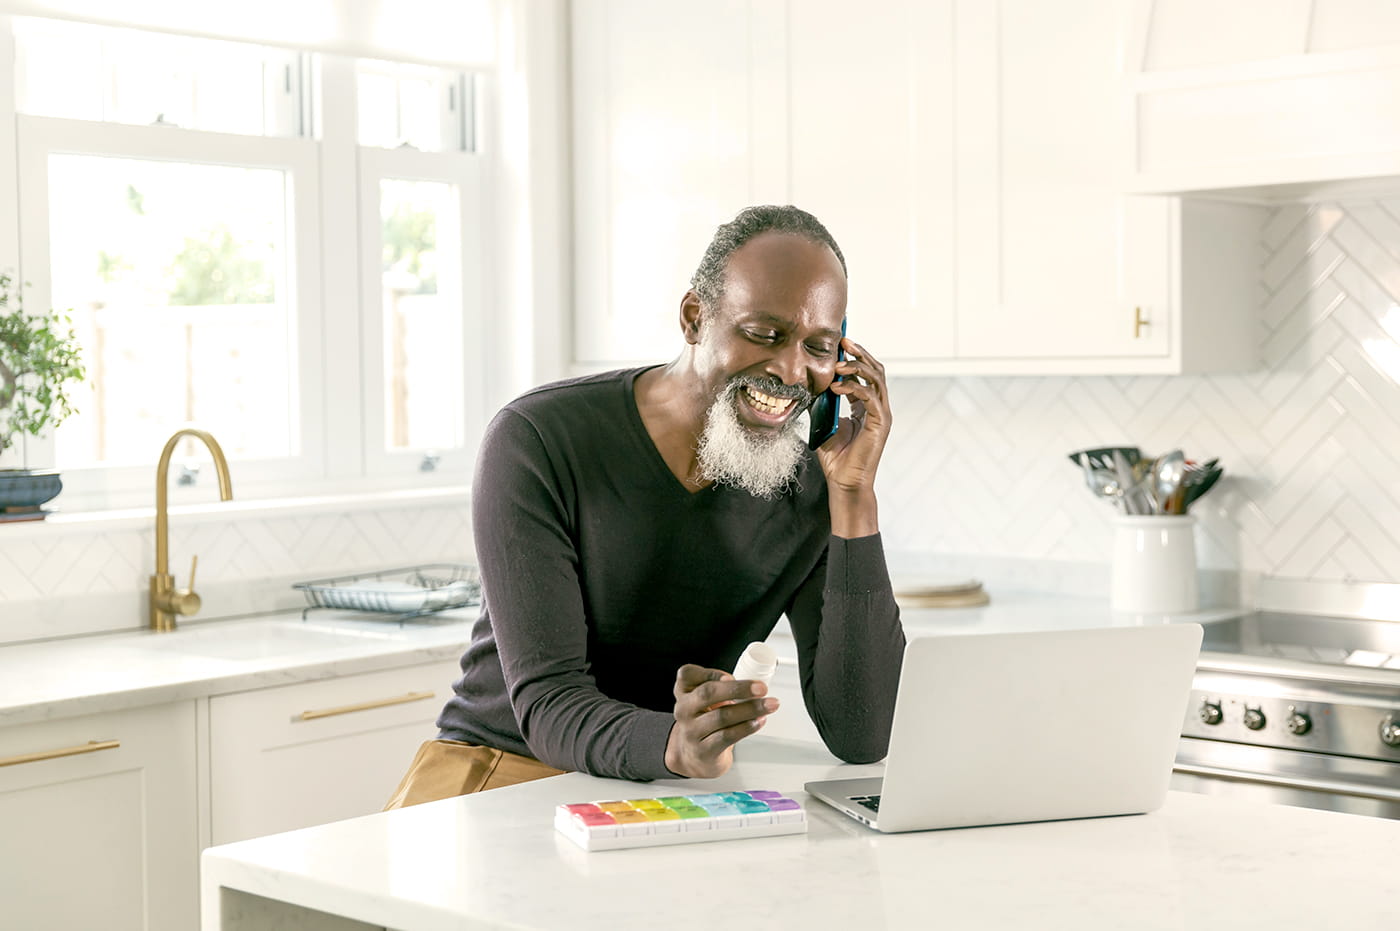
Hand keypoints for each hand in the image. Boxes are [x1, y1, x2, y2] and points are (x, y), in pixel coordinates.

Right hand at [664, 664, 778, 777]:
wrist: (696, 756)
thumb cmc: (706, 721)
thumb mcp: (706, 701)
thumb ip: (722, 689)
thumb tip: (753, 686)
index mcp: (684, 692)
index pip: (687, 674)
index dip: (710, 672)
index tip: (731, 676)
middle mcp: (683, 710)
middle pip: (707, 693)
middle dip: (738, 689)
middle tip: (762, 688)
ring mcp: (691, 731)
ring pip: (722, 716)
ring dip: (750, 709)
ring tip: (769, 705)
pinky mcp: (703, 750)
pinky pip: (727, 736)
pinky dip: (746, 727)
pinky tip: (758, 721)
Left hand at [814, 337, 891, 494]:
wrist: (844, 481)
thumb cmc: (835, 457)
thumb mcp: (824, 423)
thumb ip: (822, 404)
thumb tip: (810, 384)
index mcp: (866, 406)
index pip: (865, 374)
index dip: (854, 357)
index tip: (840, 344)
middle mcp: (878, 407)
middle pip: (875, 370)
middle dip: (860, 353)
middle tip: (844, 341)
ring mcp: (882, 414)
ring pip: (876, 378)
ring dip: (857, 367)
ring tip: (839, 364)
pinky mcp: (881, 422)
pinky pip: (870, 397)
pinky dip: (854, 388)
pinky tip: (837, 387)